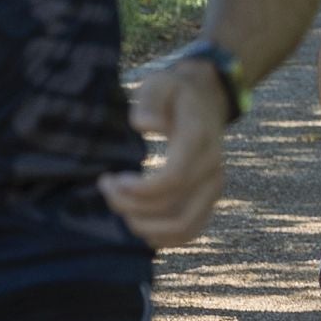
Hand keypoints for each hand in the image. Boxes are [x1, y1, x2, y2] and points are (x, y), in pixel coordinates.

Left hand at [97, 62, 228, 248]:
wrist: (207, 100)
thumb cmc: (175, 93)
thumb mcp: (160, 84)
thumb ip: (151, 101)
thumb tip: (143, 125)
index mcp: (200, 140)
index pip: (174, 179)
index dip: (139, 190)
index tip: (112, 179)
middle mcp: (212, 167)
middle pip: (174, 207)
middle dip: (132, 207)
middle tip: (106, 187)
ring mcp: (214, 186)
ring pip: (184, 227)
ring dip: (146, 227)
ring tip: (120, 207)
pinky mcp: (209, 199)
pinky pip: (190, 231)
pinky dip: (162, 237)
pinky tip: (137, 222)